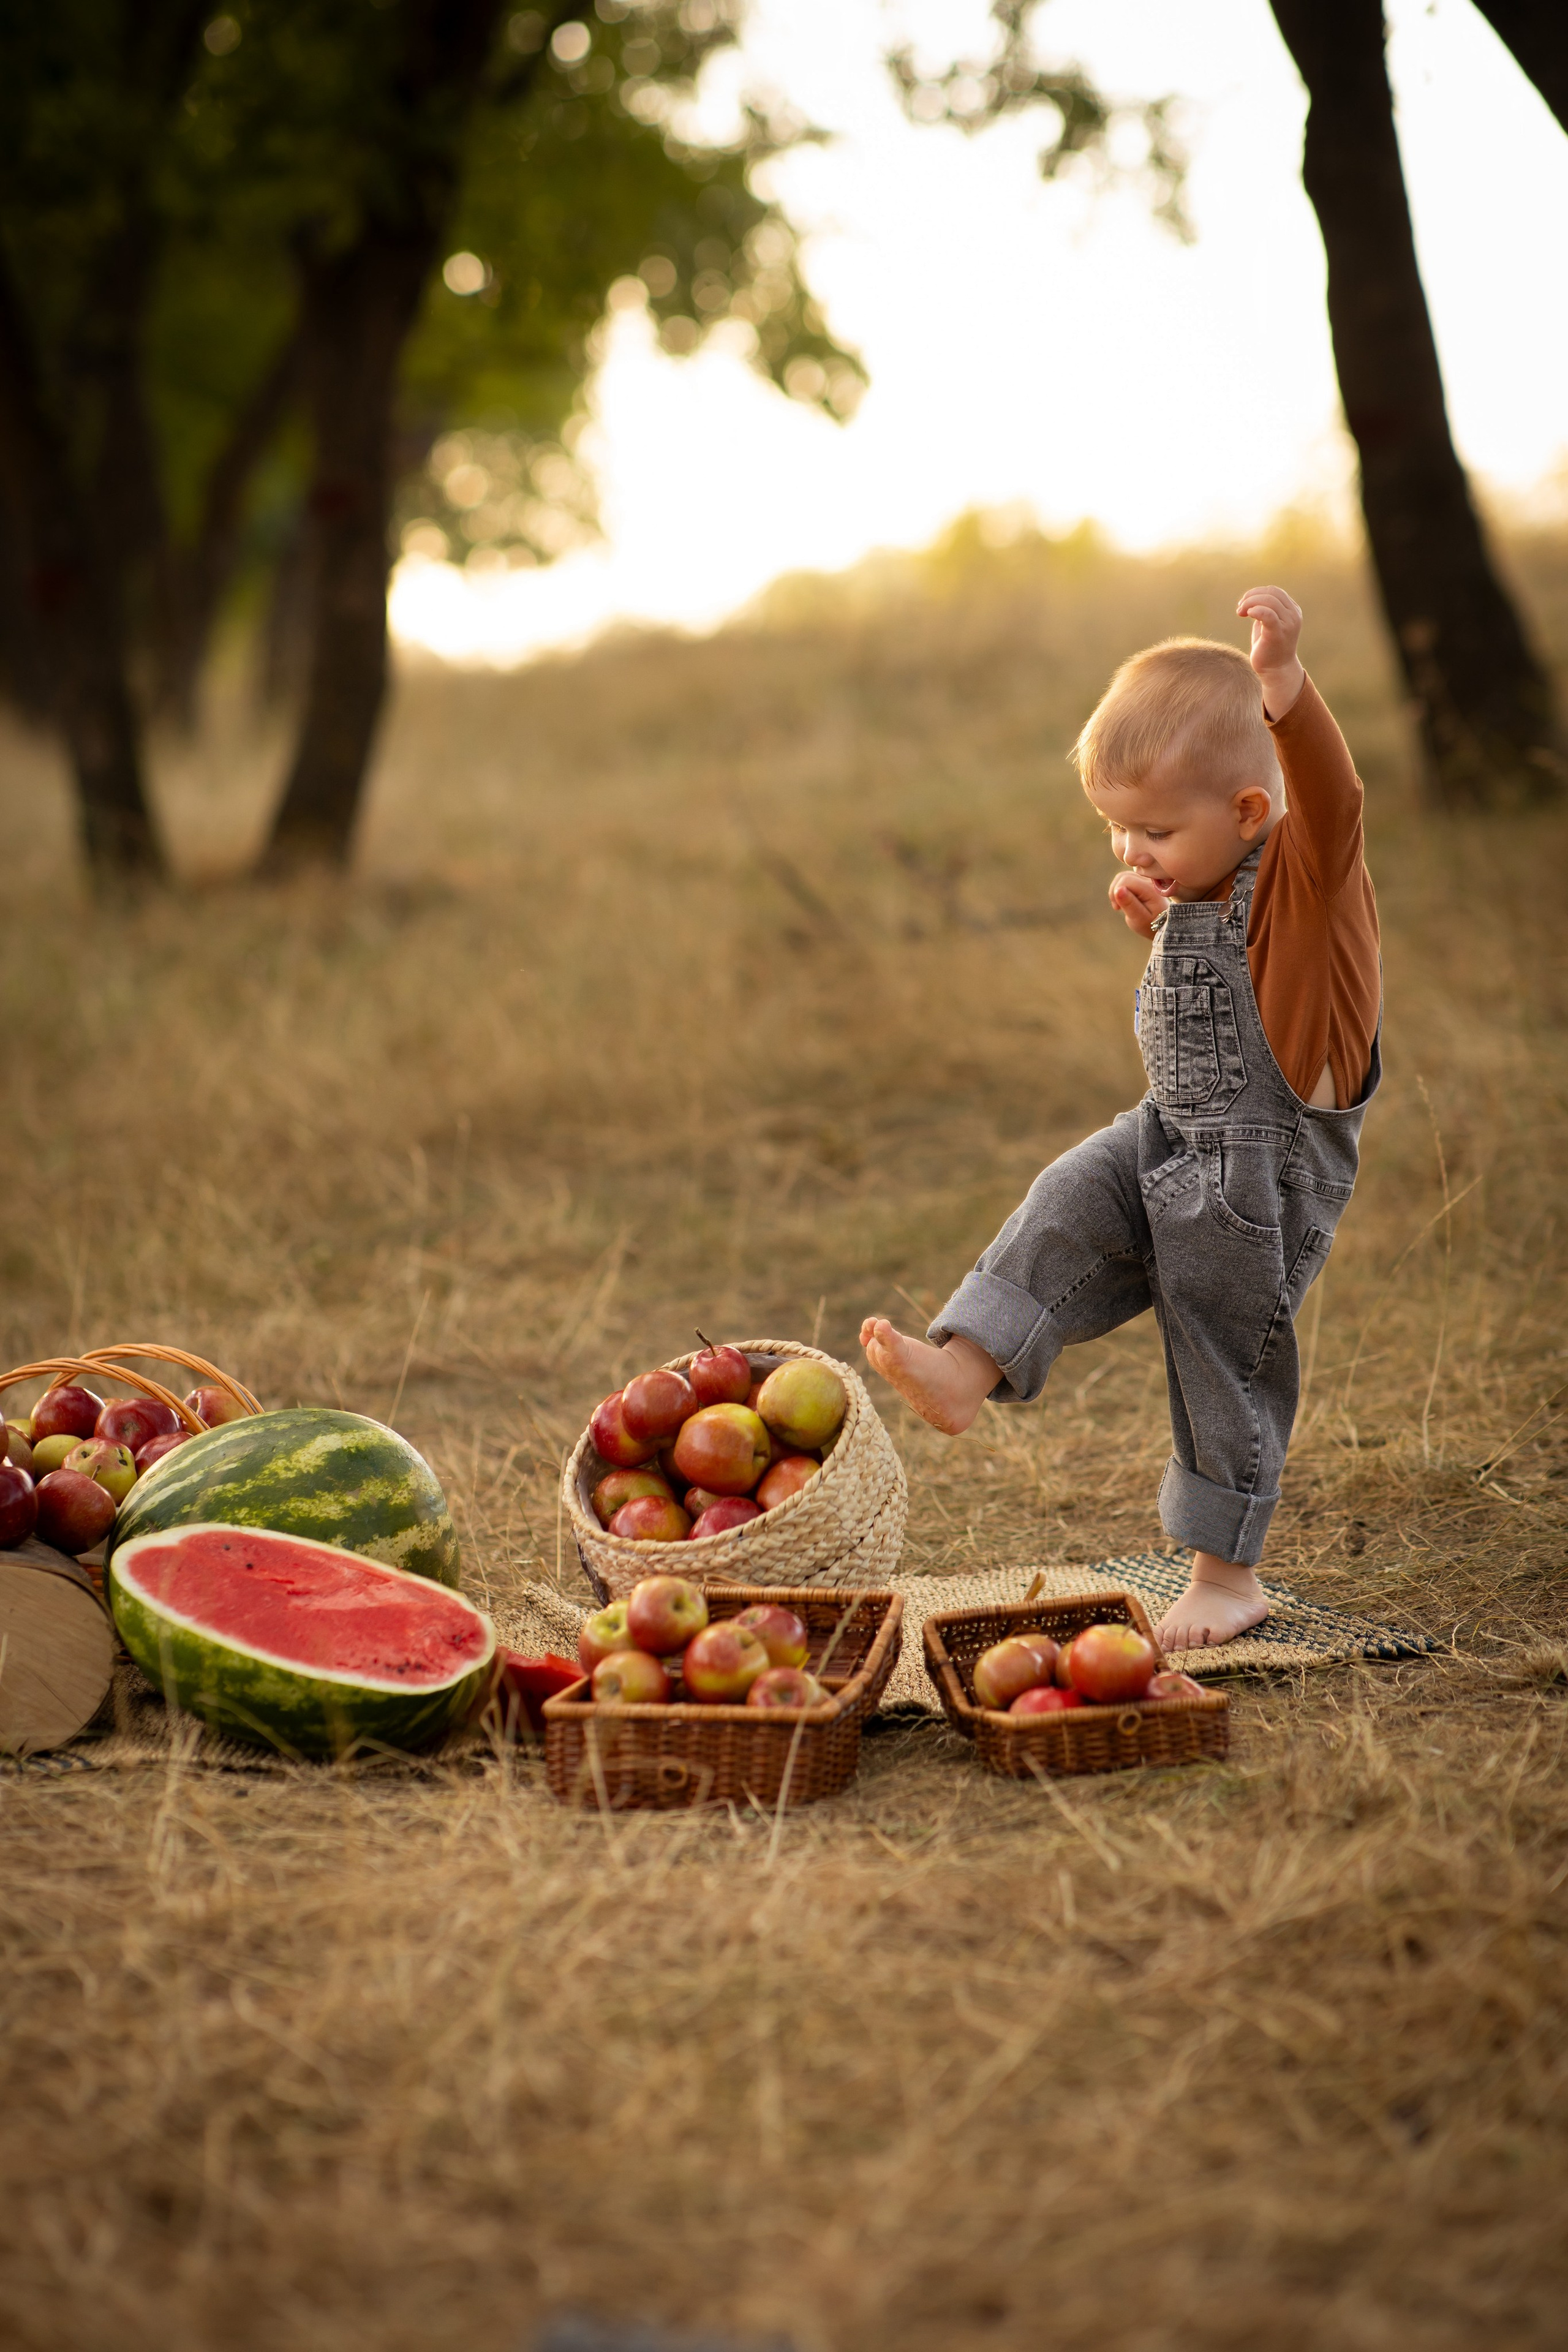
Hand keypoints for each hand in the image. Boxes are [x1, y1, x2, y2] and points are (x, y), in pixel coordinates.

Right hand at [1109, 869, 1168, 938]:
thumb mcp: (1139, 918)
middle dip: (1115, 891)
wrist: (1162, 923)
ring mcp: (1146, 879)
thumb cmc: (1151, 923)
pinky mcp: (1142, 880)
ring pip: (1123, 876)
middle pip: (1123, 876)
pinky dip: (1121, 889)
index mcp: (1149, 888)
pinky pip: (1126, 879)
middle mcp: (1149, 880)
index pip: (1125, 881)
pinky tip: (1124, 900)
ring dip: (1117, 890)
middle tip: (1118, 907)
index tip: (1117, 908)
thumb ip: (1129, 904)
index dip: (1116, 893)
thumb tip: (1118, 889)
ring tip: (1121, 905)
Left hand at [1236, 584, 1303, 718]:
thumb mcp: (1268, 624)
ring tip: (1240, 613)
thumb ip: (1265, 609)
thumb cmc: (1269, 647)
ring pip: (1268, 601)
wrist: (1276, 670)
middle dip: (1251, 597)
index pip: (1274, 591)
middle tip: (1239, 609)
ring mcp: (1288, 624)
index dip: (1256, 593)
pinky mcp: (1279, 633)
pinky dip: (1255, 610)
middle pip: (1271, 593)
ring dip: (1249, 603)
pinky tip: (1247, 615)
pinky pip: (1267, 614)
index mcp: (1292, 610)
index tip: (1243, 603)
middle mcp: (1293, 615)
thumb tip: (1252, 597)